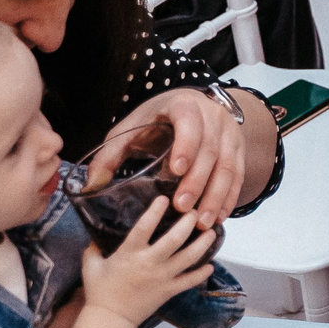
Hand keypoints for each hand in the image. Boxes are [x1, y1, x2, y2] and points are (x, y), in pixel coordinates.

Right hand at [79, 195, 214, 327]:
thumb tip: (94, 233)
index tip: (165, 198)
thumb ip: (93, 249)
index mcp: (129, 254)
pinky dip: (202, 273)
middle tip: (196, 211)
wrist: (110, 319)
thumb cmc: (100, 291)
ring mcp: (162, 277)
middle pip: (174, 239)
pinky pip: (189, 281)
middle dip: (188, 223)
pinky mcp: (169, 290)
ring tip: (212, 232)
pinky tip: (211, 265)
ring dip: (203, 243)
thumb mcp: (91, 267)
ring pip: (188, 257)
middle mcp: (149, 263)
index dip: (155, 211)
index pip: (144, 227)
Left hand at [106, 87, 245, 225]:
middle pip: (210, 150)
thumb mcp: (130, 130)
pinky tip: (219, 217)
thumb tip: (90, 187)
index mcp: (183, 106)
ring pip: (227, 165)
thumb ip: (110, 156)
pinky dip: (230, 197)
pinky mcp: (238, 148)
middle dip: (197, 182)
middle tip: (182, 208)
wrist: (193, 106)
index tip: (176, 170)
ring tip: (201, 222)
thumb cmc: (156, 121)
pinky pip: (238, 174)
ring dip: (216, 196)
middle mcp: (212, 115)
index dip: (186, 144)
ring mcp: (229, 132)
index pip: (189, 121)